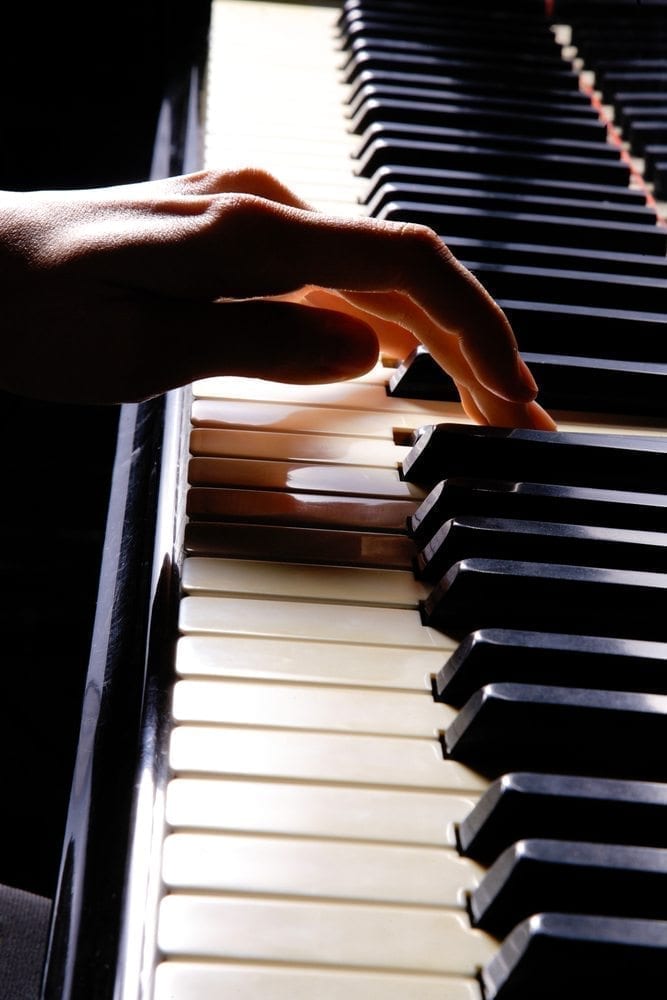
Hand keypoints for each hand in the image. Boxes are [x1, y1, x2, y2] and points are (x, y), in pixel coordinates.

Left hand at [0, 168, 554, 427]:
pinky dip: (381, 317)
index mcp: (249, 234)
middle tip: (512, 415)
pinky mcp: (229, 236)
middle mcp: (258, 209)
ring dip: (434, 333)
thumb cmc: (29, 310)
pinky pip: (332, 271)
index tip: (513, 393)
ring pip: (373, 271)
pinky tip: (397, 354)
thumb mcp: (145, 349)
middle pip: (403, 270)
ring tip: (478, 395)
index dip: (474, 330)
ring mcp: (246, 217)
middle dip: (471, 342)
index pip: (405, 269)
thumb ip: (262, 343)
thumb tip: (365, 354)